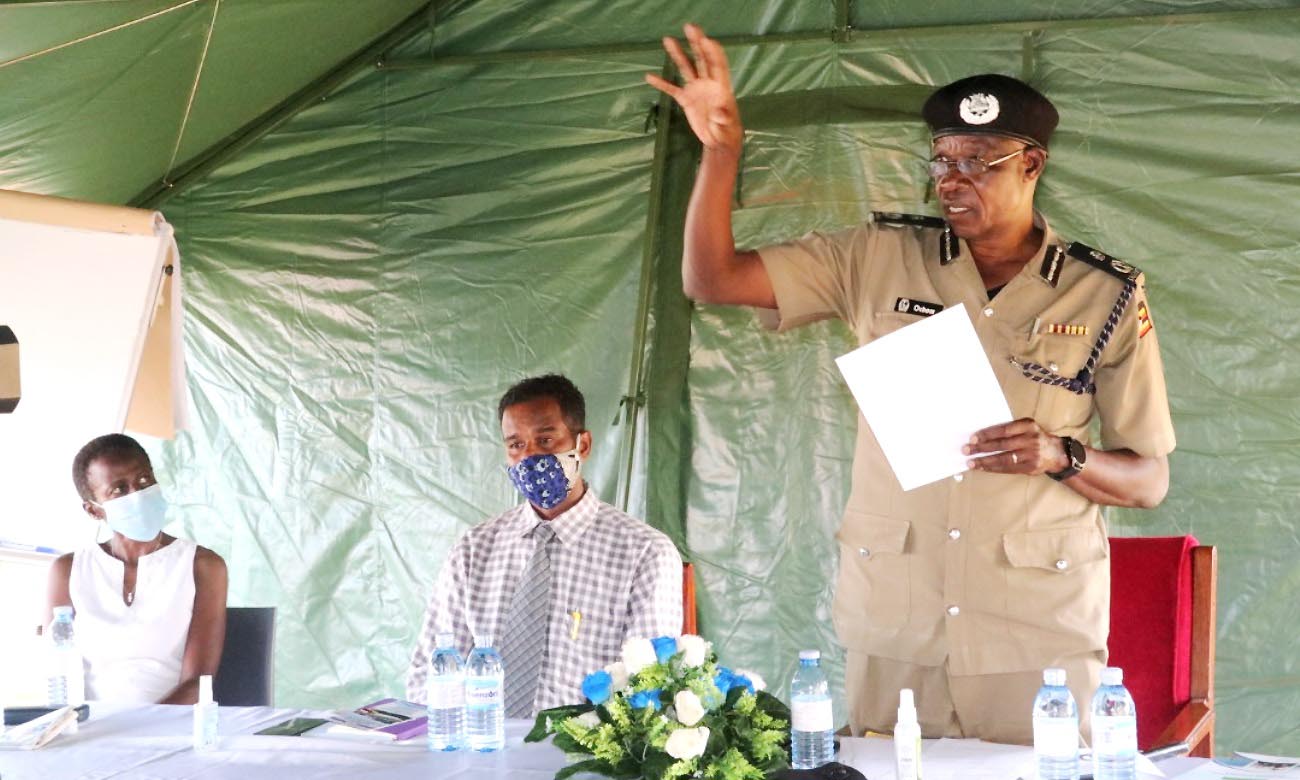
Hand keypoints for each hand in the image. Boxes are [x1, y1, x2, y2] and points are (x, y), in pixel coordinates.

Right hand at [645, 24, 742, 152]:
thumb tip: (719, 112)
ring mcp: (696, 90)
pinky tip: (649, 76)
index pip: (718, 65)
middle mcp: (708, 84)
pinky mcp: (686, 100)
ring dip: (677, 54)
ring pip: (685, 68)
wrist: (719, 141)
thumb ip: (724, 118)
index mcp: (721, 88)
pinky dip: (661, 84)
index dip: (713, 52)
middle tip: (690, 26)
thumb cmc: (727, 133)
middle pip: (701, 59)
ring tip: (667, 39)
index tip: (706, 40)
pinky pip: (672, 89)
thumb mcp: (727, 128)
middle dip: (696, 43)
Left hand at [963, 418, 1068, 475]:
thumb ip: (1010, 429)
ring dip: (985, 461)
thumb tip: (982, 435)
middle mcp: (1031, 439)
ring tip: (971, 463)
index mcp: (1028, 426)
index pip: (1004, 430)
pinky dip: (994, 468)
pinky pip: (1008, 469)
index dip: (987, 434)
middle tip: (966, 450)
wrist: (1056, 452)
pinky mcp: (1030, 468)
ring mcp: (1031, 455)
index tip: (973, 438)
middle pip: (1002, 444)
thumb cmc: (1034, 437)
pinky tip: (983, 468)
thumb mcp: (1026, 427)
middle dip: (982, 448)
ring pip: (1004, 459)